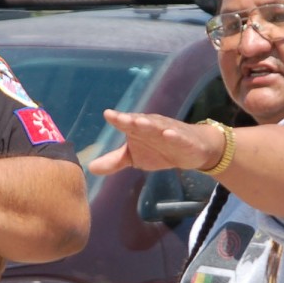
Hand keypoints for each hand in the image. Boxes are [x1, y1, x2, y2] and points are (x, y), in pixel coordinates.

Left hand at [87, 109, 223, 174]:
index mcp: (138, 129)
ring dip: (149, 124)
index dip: (117, 119)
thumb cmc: (160, 149)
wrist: (193, 151)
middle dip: (130, 119)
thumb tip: (90, 168)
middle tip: (120, 118)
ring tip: (140, 122)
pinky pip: (178, 137)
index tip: (108, 114)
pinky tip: (168, 134)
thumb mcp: (134, 158)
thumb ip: (114, 161)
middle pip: (140, 122)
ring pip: (158, 126)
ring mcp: (169, 131)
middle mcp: (152, 126)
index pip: (126, 123)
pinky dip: (174, 135)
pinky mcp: (184, 140)